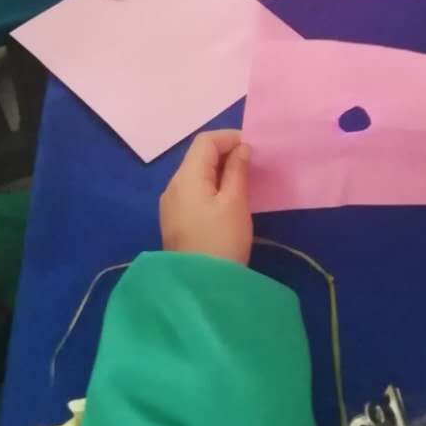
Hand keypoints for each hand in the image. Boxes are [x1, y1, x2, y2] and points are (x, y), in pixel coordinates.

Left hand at [159, 130, 252, 263]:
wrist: (199, 287)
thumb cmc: (221, 241)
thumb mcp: (236, 203)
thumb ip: (238, 170)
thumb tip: (241, 148)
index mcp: (186, 177)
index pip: (205, 141)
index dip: (230, 137)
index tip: (254, 149)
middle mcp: (173, 185)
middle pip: (198, 156)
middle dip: (226, 153)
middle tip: (253, 165)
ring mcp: (171, 204)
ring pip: (196, 174)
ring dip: (219, 171)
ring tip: (244, 181)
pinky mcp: (175, 220)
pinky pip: (193, 191)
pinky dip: (211, 186)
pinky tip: (228, 199)